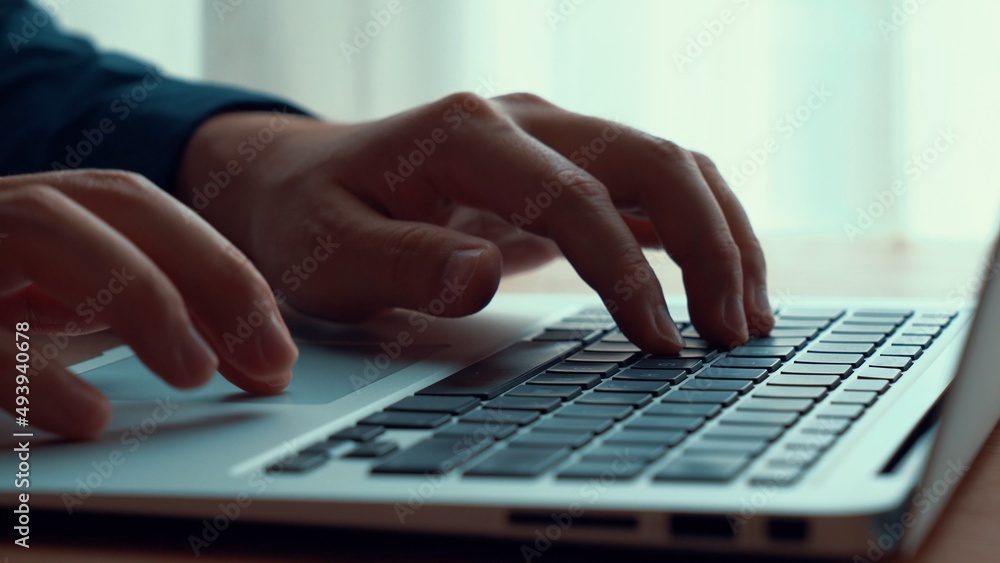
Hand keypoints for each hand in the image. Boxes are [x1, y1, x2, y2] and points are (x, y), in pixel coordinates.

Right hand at [0, 170, 296, 437]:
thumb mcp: (61, 308)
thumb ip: (149, 316)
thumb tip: (261, 364)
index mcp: (50, 213)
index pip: (156, 217)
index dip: (228, 274)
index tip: (278, 348)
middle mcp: (7, 213)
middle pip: (121, 202)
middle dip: (212, 272)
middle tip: (272, 355)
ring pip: (44, 231)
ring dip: (140, 297)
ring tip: (196, 371)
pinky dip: (33, 375)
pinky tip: (90, 415)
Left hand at [178, 93, 772, 352]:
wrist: (304, 181)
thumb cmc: (313, 218)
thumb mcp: (327, 252)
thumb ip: (400, 262)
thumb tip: (482, 276)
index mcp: (468, 131)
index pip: (577, 195)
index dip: (628, 271)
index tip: (660, 343)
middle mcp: (524, 120)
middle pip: (652, 159)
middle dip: (710, 246)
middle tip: (732, 336)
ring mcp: (551, 138)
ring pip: (669, 166)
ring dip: (721, 237)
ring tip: (744, 321)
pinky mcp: (562, 170)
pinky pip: (650, 190)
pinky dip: (695, 236)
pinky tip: (717, 291)